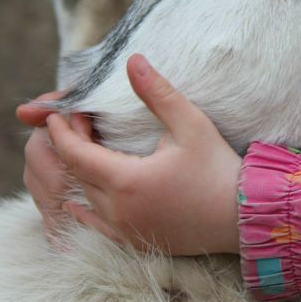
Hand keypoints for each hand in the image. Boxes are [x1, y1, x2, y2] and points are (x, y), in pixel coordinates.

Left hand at [19, 56, 241, 255]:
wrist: (242, 217)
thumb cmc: (218, 169)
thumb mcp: (190, 124)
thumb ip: (157, 93)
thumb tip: (132, 59)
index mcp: (127, 181)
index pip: (74, 154)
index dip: (61, 131)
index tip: (58, 113)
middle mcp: (118, 210)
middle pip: (75, 174)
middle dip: (70, 146)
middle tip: (79, 121)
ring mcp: (124, 230)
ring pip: (84, 198)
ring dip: (78, 172)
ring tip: (86, 147)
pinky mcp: (134, 241)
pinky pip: (95, 225)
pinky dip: (82, 209)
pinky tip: (75, 200)